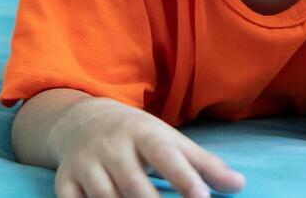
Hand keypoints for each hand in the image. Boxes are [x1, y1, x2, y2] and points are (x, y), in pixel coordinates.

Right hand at [51, 96, 245, 197]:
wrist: (83, 121)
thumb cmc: (138, 136)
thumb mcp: (170, 140)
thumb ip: (204, 164)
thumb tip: (239, 185)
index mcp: (144, 133)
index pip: (166, 156)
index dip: (184, 178)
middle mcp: (113, 147)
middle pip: (134, 184)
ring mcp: (86, 164)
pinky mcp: (66, 181)